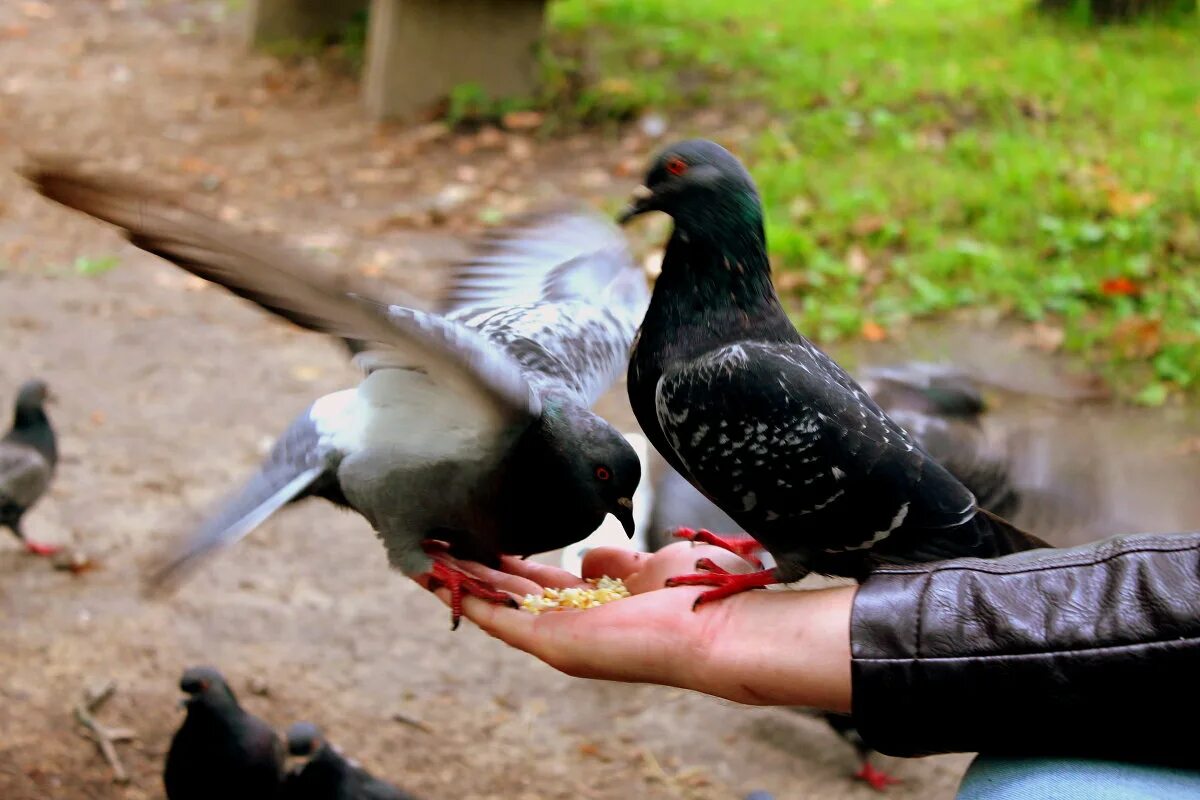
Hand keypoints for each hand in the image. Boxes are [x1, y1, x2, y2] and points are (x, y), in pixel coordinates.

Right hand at [429, 543, 854, 710]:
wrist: (722, 623)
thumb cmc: (701, 593)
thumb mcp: (650, 565)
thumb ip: (616, 561)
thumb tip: (584, 555)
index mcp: (594, 606)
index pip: (537, 583)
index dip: (505, 559)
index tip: (476, 535)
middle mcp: (572, 625)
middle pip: (508, 593)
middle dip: (471, 566)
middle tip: (435, 538)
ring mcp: (559, 636)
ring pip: (495, 603)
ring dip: (457, 578)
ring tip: (422, 549)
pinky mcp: (551, 643)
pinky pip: (495, 616)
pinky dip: (463, 594)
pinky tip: (435, 573)